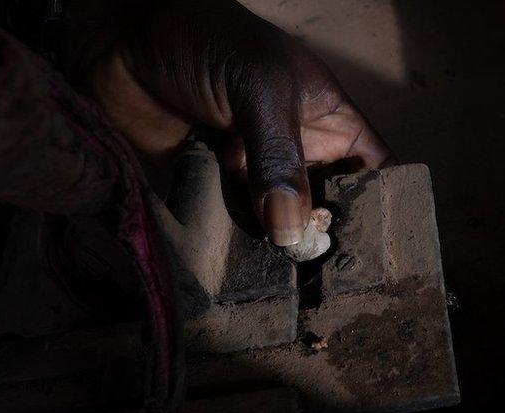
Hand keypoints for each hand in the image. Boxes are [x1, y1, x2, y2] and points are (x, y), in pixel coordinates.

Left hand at [79, 0, 392, 245]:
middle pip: (331, 209)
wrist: (120, 41)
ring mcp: (257, 176)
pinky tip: (247, 267)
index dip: (383, 208)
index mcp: (330, 123)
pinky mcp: (216, 193)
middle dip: (329, 239)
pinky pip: (237, 229)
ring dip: (282, 249)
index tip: (380, 249)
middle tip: (327, 273)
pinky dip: (241, 247)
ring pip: (283, 226)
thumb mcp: (261, 91)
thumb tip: (293, 234)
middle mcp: (299, 155)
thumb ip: (280, 160)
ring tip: (289, 278)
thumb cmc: (206, 41)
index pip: (375, 173)